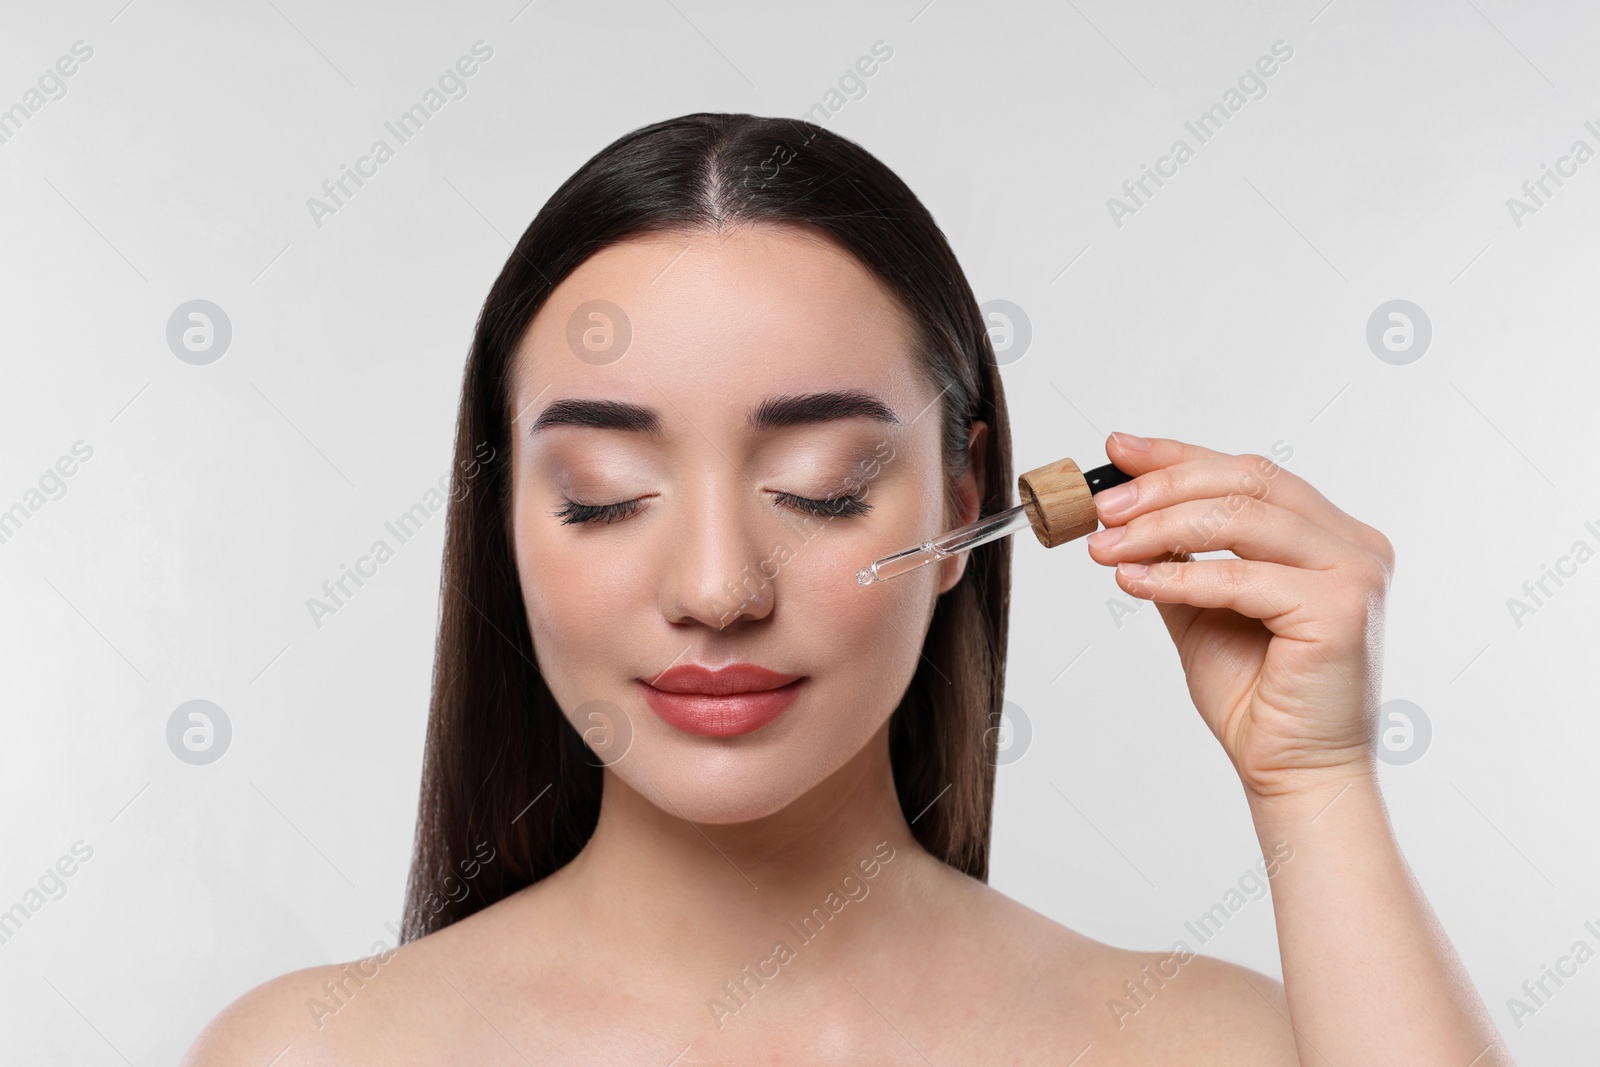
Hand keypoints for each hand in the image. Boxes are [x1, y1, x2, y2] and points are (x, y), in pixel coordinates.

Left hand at [1084, 433, 1394, 799]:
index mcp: (1329, 534)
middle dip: (1162, 487)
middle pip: (1247, 481)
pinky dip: (1178, 577)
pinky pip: (1240, 578)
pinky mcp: (1340, 608)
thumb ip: (1178, 554)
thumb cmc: (1255, 695)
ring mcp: (1354, 571)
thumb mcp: (1201, 606)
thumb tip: (1124, 505)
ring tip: (1105, 547)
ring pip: (1240, 519)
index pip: (1248, 472)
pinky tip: (1133, 583)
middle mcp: (1352, 543)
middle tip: (1101, 507)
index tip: (1117, 451)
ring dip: (1159, 528)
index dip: (1178, 456)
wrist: (1291, 771)